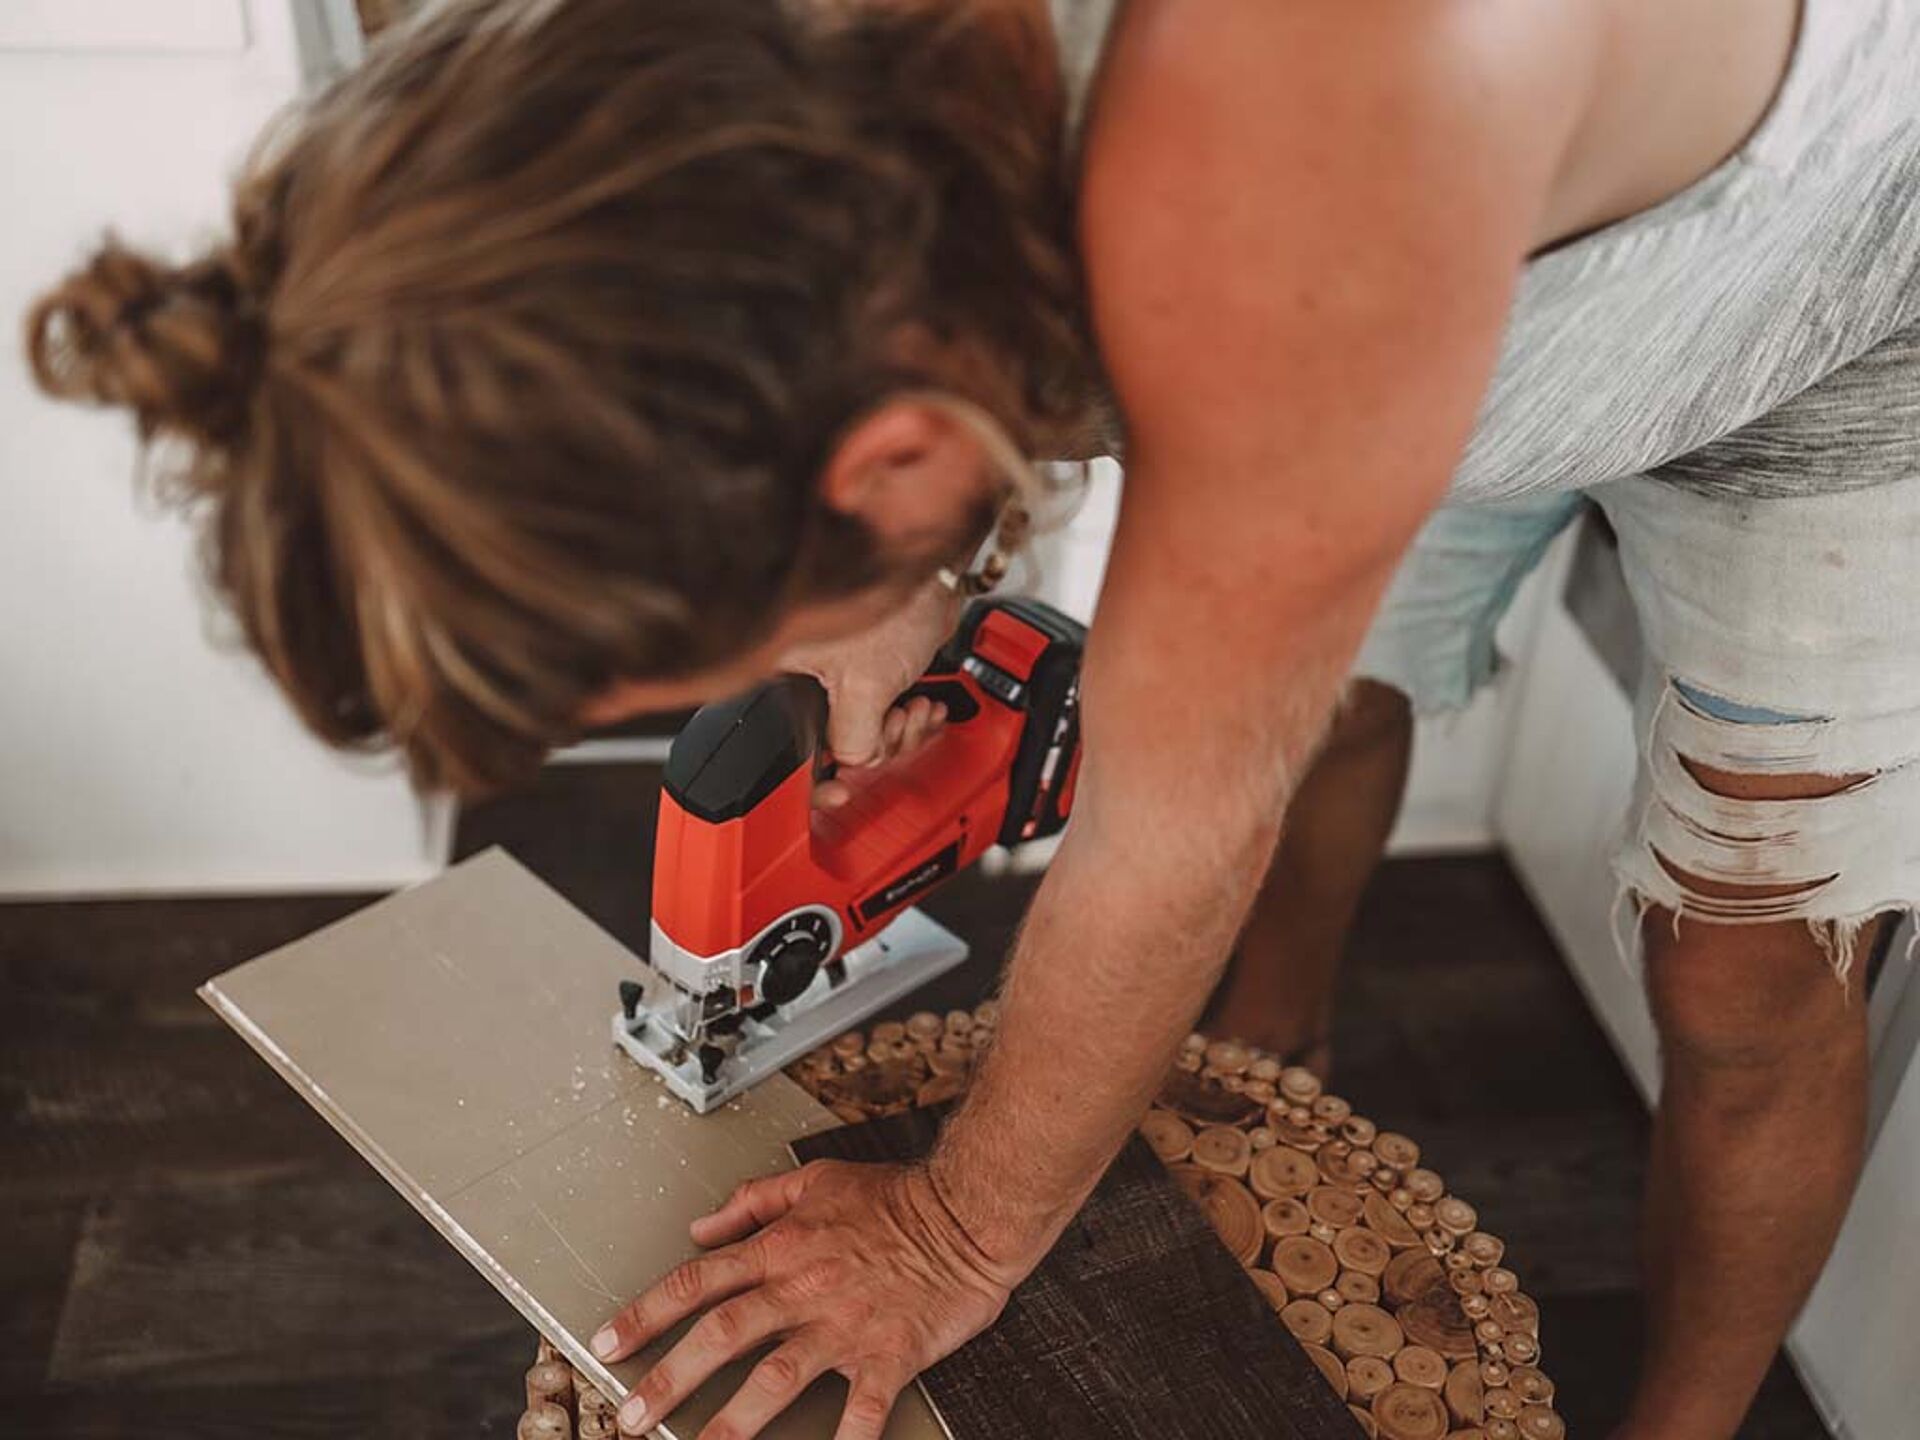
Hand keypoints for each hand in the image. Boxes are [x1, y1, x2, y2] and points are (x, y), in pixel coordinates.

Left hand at [591, 1161, 1021, 1438]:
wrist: (967, 1212)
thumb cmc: (896, 1198)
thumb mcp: (816, 1182)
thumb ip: (753, 1202)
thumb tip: (702, 1227)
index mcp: (783, 1248)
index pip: (698, 1281)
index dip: (646, 1314)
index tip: (608, 1345)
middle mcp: (804, 1287)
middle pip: (722, 1334)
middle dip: (670, 1379)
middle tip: (631, 1416)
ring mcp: (845, 1324)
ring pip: (776, 1376)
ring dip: (732, 1422)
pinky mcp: (888, 1354)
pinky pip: (860, 1408)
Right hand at [781, 580, 961, 808]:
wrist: (930, 568)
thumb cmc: (890, 602)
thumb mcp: (865, 687)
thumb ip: (851, 742)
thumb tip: (851, 763)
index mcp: (775, 676)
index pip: (782, 747)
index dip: (811, 782)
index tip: (838, 795)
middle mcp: (794, 677)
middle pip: (830, 745)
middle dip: (877, 743)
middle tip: (898, 722)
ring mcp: (828, 675)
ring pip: (860, 732)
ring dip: (898, 731)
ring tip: (917, 708)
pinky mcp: (860, 671)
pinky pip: (877, 713)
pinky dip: (904, 717)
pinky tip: (922, 704)